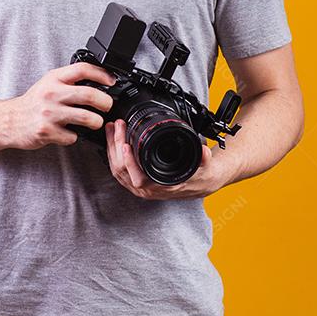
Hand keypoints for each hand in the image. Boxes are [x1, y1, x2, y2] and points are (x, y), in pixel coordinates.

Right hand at [4, 62, 116, 149]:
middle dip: (106, 102)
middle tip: (108, 106)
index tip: (112, 81)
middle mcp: (51, 93)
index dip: (102, 74)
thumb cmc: (33, 103)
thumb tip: (99, 83)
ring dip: (96, 122)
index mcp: (54, 79)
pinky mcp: (47, 131)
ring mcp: (49, 113)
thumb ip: (69, 81)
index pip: (82, 69)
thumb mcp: (49, 83)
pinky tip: (69, 132)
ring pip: (86, 118)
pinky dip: (75, 136)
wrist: (9, 120)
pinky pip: (72, 136)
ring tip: (95, 122)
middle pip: (89, 94)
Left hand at [105, 119, 230, 199]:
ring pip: (117, 169)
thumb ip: (204, 159)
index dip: (129, 163)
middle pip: (122, 170)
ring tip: (111, 128)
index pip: (138, 179)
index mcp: (161, 187)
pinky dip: (113, 153)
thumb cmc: (198, 175)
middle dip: (116, 146)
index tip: (125, 145)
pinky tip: (113, 140)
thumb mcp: (204, 166)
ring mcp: (139, 186)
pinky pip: (118, 169)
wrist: (199, 182)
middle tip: (117, 126)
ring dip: (112, 148)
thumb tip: (203, 151)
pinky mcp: (135, 180)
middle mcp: (147, 189)